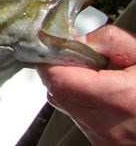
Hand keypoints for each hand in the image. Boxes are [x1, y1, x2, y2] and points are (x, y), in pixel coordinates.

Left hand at [37, 25, 135, 144]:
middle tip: (84, 56)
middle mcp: (105, 123)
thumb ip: (113, 41)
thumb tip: (82, 36)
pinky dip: (84, 100)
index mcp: (118, 98)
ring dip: (72, 84)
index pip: (58, 77)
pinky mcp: (102, 143)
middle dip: (62, 68)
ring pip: (65, 104)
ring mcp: (102, 138)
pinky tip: (107, 92)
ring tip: (102, 75)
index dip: (53, 57)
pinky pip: (79, 116)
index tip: (62, 44)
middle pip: (56, 91)